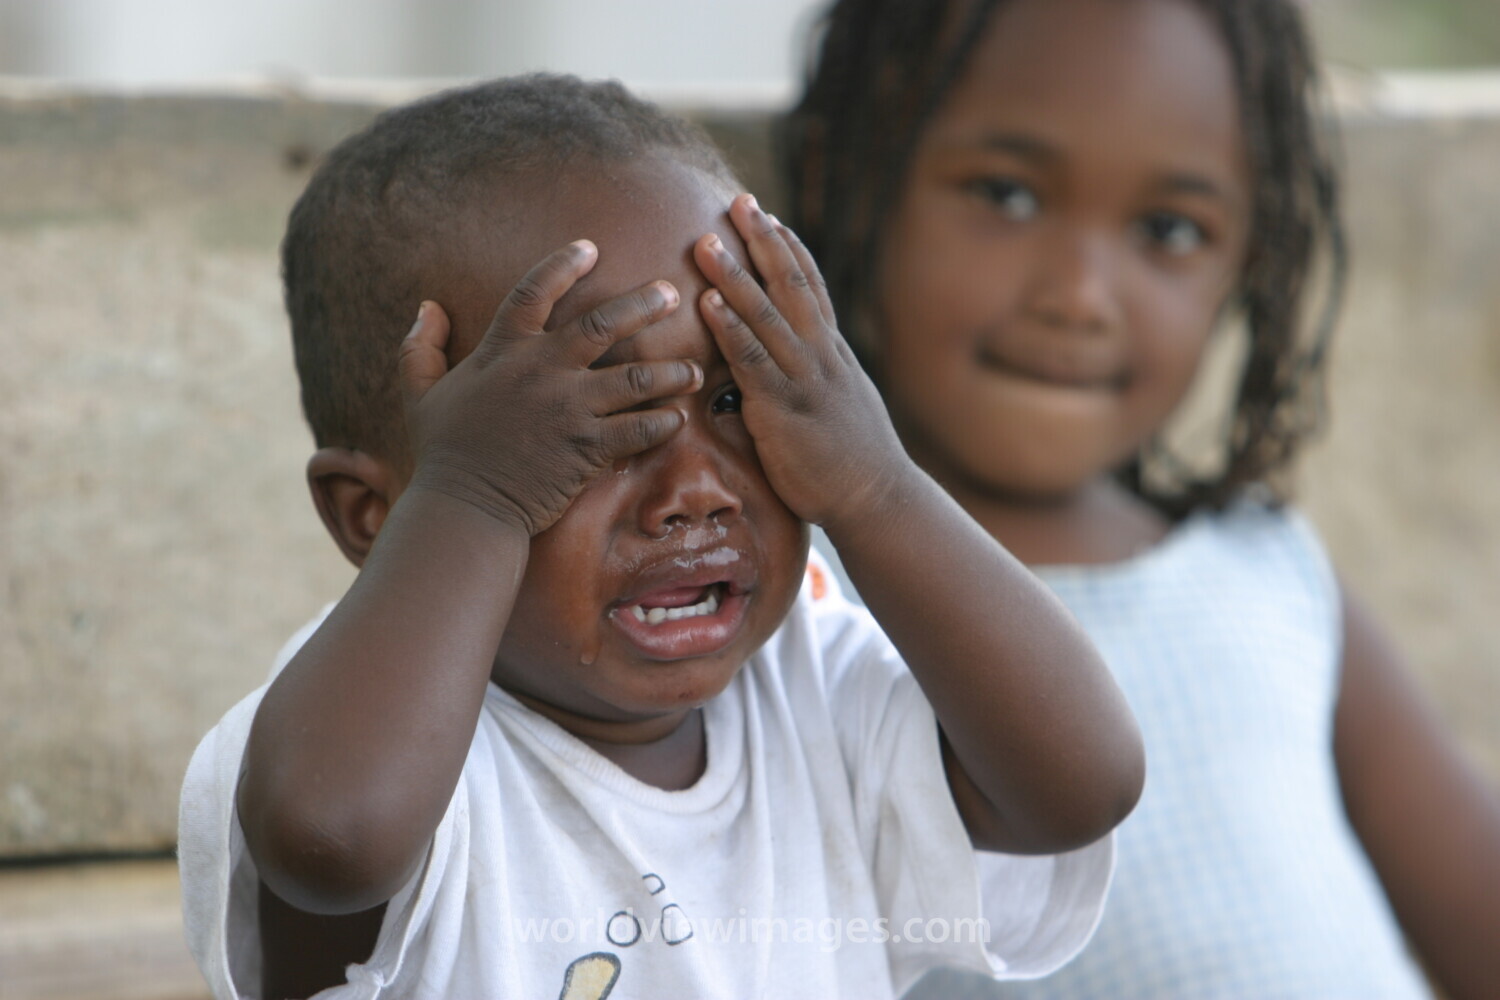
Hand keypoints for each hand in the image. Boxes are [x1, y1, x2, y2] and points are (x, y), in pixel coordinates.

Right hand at [398, 240, 701, 535]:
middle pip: (603, 323)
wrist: (464, 507)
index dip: (563, 265)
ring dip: (671, 371)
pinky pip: (639, 429)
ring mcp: (569, 408)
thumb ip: (421, 346)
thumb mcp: (418, 392)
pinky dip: (663, 423)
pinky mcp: (588, 448)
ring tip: (694, 371)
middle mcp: (542, 370)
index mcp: (503, 350)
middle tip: (672, 293)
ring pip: (635, 376)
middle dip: (644, 304)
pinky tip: (678, 419)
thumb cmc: (441, 452)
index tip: (591, 248)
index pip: (534, 291)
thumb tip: (427, 307)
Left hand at [693, 194, 906, 526]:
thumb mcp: (840, 408)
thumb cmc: (854, 464)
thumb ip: (814, 383)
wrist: (877, 499)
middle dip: (763, 241)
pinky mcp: (784, 409)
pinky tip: (707, 302)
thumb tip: (788, 377)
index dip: (790, 250)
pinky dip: (729, 327)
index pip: (813, 289)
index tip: (771, 217)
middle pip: (791, 285)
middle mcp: (822, 355)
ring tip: (706, 241)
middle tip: (739, 202)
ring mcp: (804, 379)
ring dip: (734, 274)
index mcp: (834, 354)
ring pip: (766, 314)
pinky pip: (752, 360)